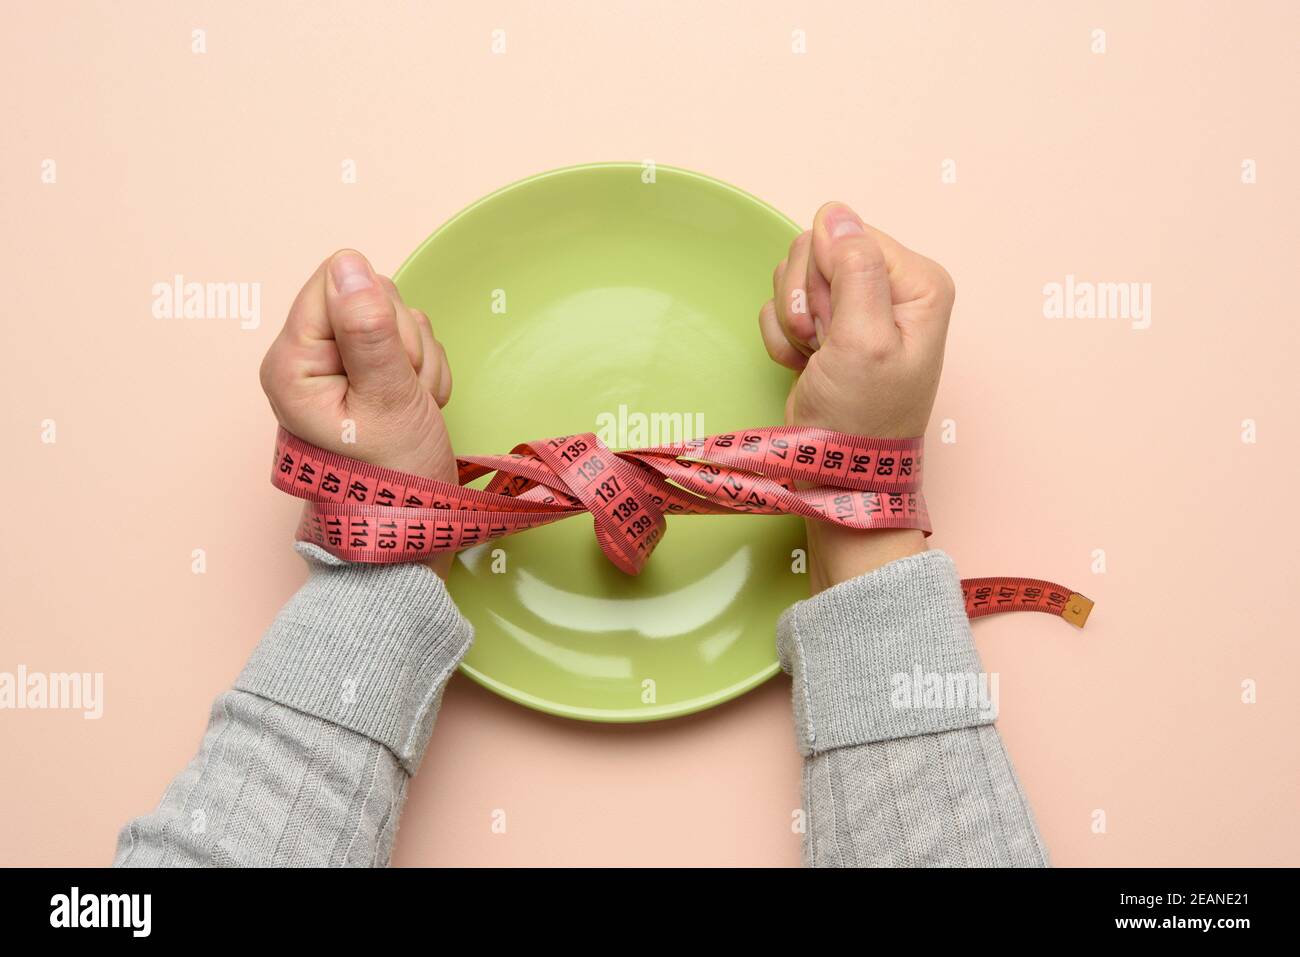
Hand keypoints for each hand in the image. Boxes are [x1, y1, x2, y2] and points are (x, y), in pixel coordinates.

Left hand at [260, 250, 456, 577]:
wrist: (412, 530)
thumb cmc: (393, 480)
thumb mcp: (388, 400)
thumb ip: (368, 330)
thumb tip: (349, 263)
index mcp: (292, 361)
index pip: (338, 281)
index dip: (377, 315)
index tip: (388, 368)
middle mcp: (307, 359)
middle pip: (370, 296)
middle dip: (403, 342)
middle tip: (403, 394)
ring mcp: (338, 367)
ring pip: (396, 319)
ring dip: (419, 360)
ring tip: (411, 407)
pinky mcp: (367, 375)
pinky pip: (409, 343)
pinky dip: (425, 373)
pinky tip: (417, 406)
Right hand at [758, 203, 955, 591]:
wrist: (835, 473)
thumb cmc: (860, 419)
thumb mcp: (864, 343)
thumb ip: (855, 271)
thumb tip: (837, 213)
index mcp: (917, 282)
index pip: (848, 234)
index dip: (825, 277)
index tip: (832, 327)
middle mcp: (892, 287)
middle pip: (818, 249)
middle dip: (805, 298)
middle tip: (822, 344)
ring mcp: (857, 307)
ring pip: (796, 274)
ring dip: (791, 320)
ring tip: (815, 357)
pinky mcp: (828, 326)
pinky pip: (784, 303)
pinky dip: (783, 336)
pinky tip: (803, 364)